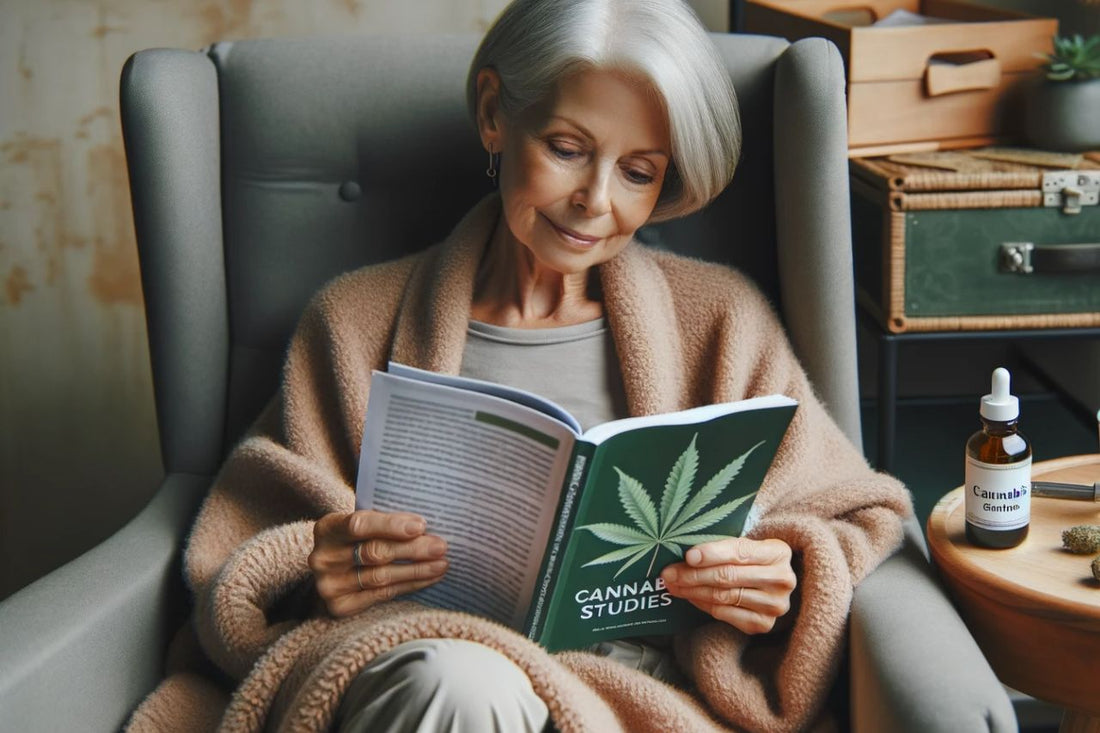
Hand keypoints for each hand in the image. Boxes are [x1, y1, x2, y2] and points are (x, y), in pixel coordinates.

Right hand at [308, 510, 447, 616]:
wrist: (335, 570)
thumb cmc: (358, 539)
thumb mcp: (363, 523)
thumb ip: (385, 521)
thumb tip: (426, 526)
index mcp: (327, 528)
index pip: (360, 524)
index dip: (391, 525)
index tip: (421, 525)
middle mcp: (323, 558)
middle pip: (374, 553)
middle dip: (412, 549)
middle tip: (441, 546)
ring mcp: (329, 585)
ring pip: (381, 577)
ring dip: (417, 570)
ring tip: (442, 564)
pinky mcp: (340, 607)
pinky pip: (383, 595)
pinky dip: (410, 586)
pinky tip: (429, 579)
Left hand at [660, 537, 794, 633]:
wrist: (769, 583)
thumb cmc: (750, 559)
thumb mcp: (745, 544)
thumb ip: (722, 546)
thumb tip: (685, 555)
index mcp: (778, 552)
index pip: (739, 552)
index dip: (711, 554)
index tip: (688, 556)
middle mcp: (782, 579)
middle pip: (728, 577)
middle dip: (693, 575)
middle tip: (669, 573)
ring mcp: (774, 605)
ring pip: (723, 597)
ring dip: (692, 590)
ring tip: (673, 584)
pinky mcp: (763, 624)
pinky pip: (723, 613)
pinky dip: (702, 604)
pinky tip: (689, 595)